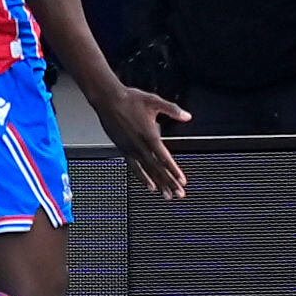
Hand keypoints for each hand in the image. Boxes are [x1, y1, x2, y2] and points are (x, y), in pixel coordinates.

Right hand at [100, 83, 190, 199]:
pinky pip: (134, 167)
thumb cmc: (130, 99)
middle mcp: (140, 146)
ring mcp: (131, 149)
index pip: (164, 159)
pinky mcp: (123, 149)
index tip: (182, 181)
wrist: (108, 100)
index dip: (174, 171)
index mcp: (150, 135)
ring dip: (158, 184)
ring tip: (166, 195)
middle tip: (179, 194)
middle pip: (158, 169)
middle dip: (169, 183)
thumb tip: (187, 116)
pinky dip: (142, 177)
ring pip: (147, 171)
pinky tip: (149, 185)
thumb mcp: (155, 102)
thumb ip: (173, 110)